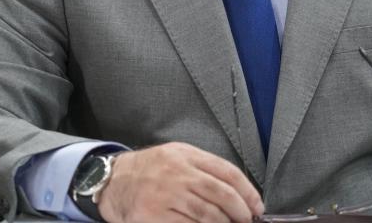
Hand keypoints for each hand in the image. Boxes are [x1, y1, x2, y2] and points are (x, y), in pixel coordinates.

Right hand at [97, 142, 263, 222]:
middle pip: (220, 194)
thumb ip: (205, 168)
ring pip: (206, 215)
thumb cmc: (152, 169)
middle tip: (247, 221)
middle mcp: (177, 173)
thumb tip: (238, 192)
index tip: (257, 206)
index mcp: (187, 155)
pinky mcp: (154, 217)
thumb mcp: (178, 156)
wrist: (115, 180)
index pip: (227, 172)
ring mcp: (165, 196)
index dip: (247, 191)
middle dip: (240, 212)